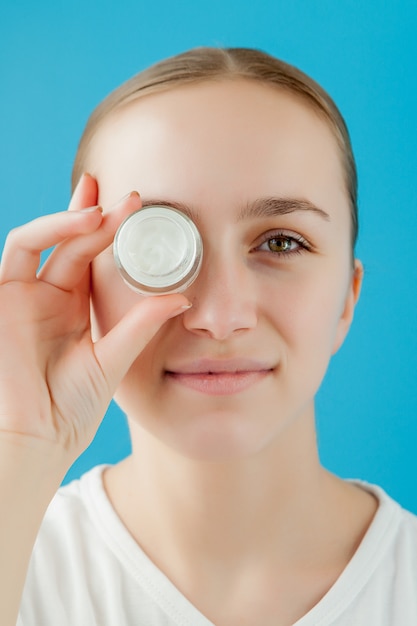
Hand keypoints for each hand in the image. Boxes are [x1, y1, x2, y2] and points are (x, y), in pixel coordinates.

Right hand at [0, 174, 188, 467]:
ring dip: (72, 219)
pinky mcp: (3, 296)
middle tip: (129, 196)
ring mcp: (23, 294)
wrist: (38, 436)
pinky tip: (79, 225)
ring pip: (44, 239)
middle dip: (96, 213)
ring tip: (105, 210)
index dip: (111, 229)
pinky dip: (46, 232)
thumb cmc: (71, 405)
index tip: (138, 209)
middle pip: (71, 240)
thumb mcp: (114, 358)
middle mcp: (48, 294)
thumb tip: (182, 298)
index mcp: (73, 307)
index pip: (91, 257)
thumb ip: (141, 325)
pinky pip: (19, 251)